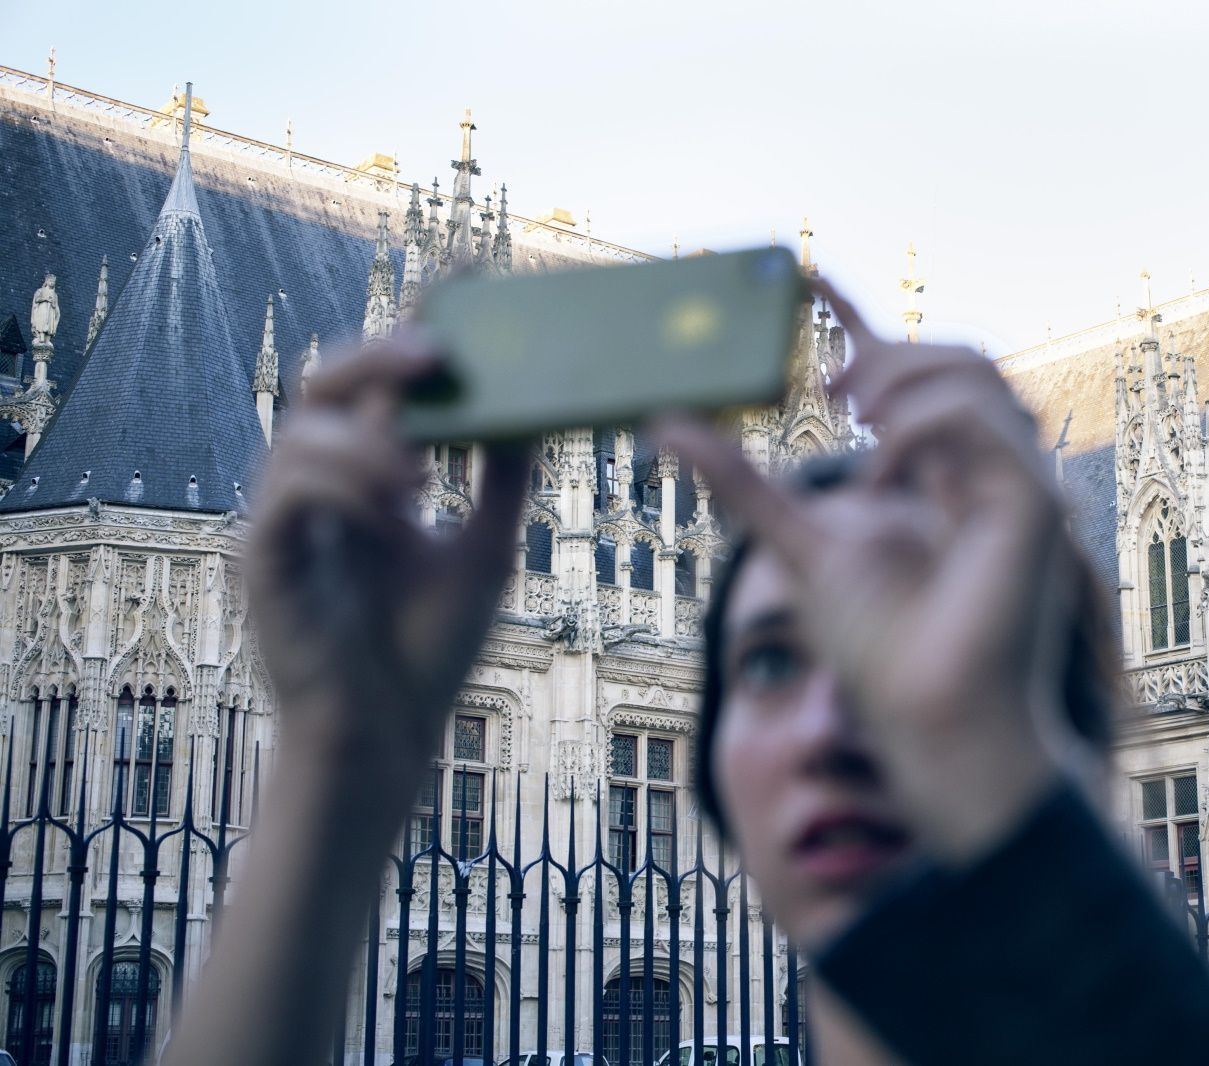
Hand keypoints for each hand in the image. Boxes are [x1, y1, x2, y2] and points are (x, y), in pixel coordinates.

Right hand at [246, 336, 530, 788]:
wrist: (391, 732)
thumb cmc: (429, 646)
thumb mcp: (489, 547)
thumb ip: (503, 479)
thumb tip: (539, 409)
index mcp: (373, 474)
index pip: (386, 381)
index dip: (415, 324)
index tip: (465, 273)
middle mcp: (324, 483)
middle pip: (326, 382)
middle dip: (378, 355)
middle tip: (436, 353)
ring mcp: (289, 516)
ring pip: (302, 430)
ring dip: (369, 441)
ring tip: (422, 482)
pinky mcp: (263, 555)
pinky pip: (289, 491)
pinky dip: (345, 488)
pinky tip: (395, 513)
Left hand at [659, 281, 1085, 861]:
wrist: (927, 719)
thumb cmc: (879, 646)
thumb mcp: (792, 540)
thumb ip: (742, 484)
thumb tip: (667, 426)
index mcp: (939, 473)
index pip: (911, 375)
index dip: (862, 319)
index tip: (802, 276)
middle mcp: (983, 470)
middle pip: (954, 358)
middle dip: (887, 353)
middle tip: (827, 390)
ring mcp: (1015, 483)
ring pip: (976, 371)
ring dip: (905, 376)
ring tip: (847, 414)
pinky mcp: (1033, 503)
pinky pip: (978, 420)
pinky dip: (918, 432)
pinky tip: (879, 479)